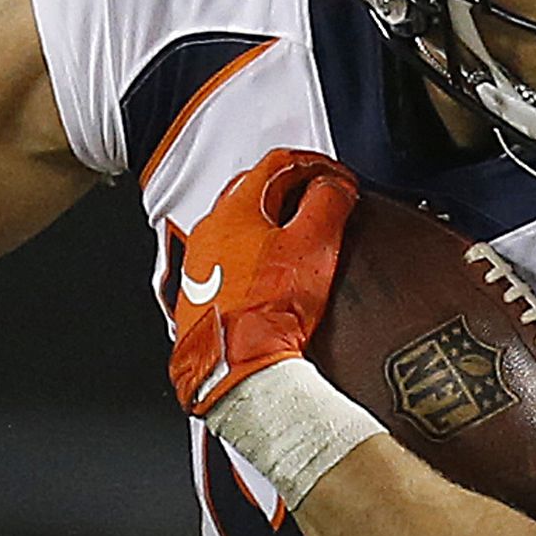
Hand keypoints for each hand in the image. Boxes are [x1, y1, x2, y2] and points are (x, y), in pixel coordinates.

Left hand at [167, 149, 358, 417]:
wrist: (238, 371)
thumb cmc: (268, 314)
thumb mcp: (314, 247)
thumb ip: (328, 204)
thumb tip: (336, 185)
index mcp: (234, 208)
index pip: (278, 164)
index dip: (317, 165)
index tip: (338, 180)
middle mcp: (208, 231)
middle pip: (254, 191)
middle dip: (291, 190)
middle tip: (320, 201)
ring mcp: (199, 265)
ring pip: (238, 228)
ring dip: (270, 226)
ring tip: (298, 240)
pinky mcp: (198, 297)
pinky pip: (228, 264)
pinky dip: (253, 260)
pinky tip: (270, 279)